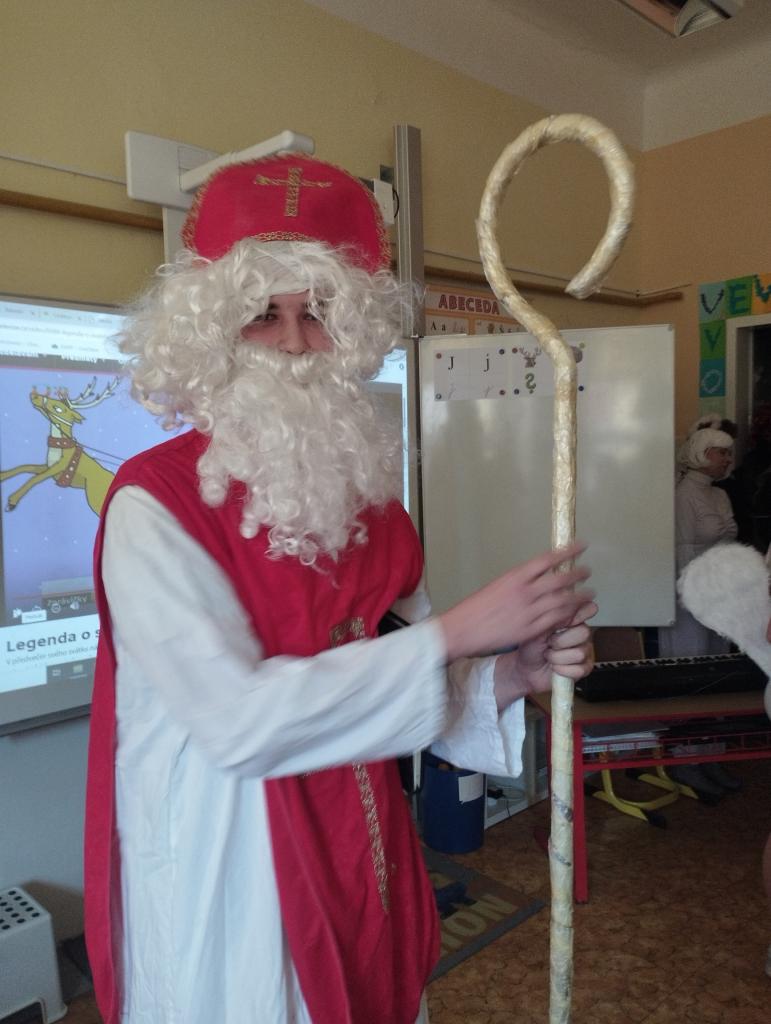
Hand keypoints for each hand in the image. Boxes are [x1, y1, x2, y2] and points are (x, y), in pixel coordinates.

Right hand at [438, 543, 592, 662]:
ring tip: (589, 594)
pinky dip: (568, 615)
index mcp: (515, 576)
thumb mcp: (497, 586)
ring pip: (563, 601)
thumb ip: (518, 583)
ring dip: (579, 597)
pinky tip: (576, 613)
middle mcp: (525, 592)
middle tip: (587, 572)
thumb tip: (537, 579)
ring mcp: (529, 611)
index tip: (581, 546)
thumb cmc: (476, 608)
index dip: (568, 552)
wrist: (463, 629)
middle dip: (577, 574)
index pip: (548, 559)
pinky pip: (556, 620)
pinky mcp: (530, 630)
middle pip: (560, 579)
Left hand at [493, 600, 597, 711]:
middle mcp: (581, 634)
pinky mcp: (584, 668)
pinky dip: (561, 670)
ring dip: (557, 657)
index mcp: (572, 619)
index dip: (578, 615)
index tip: (564, 622)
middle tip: (549, 644)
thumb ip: (553, 617)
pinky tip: (556, 667)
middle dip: (559, 641)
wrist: (526, 669)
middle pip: (584, 632)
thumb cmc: (531, 648)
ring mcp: (585, 651)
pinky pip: (579, 669)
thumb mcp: (537, 628)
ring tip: (549, 656)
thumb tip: (564, 605)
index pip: (588, 609)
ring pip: (579, 653)